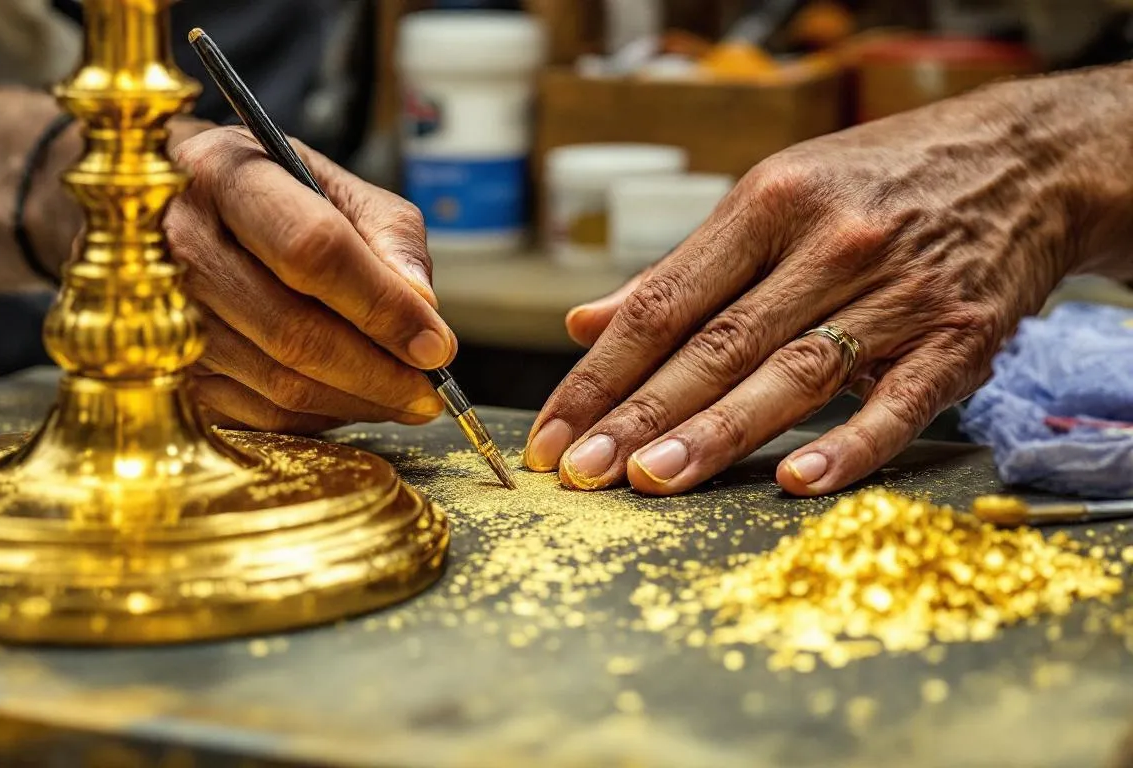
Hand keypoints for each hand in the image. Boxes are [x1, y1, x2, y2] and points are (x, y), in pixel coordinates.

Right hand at [165, 126, 454, 433]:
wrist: (170, 207)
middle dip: (379, 373)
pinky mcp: (167, 368)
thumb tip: (424, 309)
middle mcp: (178, 243)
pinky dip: (318, 415)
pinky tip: (349, 398)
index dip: (382, 305)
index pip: (313, 251)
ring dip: (356, 401)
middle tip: (430, 390)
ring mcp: (162, 313)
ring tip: (402, 396)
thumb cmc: (266, 193)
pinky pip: (258, 412)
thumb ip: (389, 234)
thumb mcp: (331, 182)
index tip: (436, 345)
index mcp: (226, 174)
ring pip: (279, 383)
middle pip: (295, 331)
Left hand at [525, 72, 1130, 495]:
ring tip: (651, 480)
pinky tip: (797, 481)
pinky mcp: (958, 338)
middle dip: (638, 414)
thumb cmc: (871, 184)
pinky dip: (850, 445)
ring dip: (717, 434)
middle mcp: (827, 246)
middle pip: (716, 345)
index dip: (601, 371)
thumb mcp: (772, 198)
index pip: (663, 302)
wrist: (1019, 162)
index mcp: (767, 206)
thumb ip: (681, 270)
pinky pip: (899, 402)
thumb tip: (587, 322)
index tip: (555, 430)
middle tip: (582, 470)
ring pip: (791, 374)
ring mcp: (896, 293)